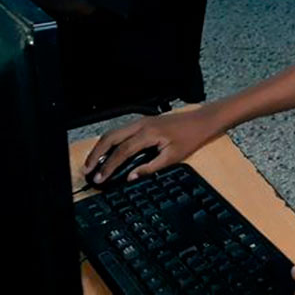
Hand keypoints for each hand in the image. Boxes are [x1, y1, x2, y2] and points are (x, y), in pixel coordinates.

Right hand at [82, 107, 220, 183]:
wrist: (202, 121)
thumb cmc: (190, 138)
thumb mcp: (173, 157)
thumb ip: (150, 168)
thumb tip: (130, 177)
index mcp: (148, 133)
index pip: (121, 151)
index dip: (108, 166)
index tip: (99, 179)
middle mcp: (141, 124)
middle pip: (110, 138)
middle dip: (96, 154)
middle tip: (87, 170)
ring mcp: (141, 121)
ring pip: (114, 132)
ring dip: (101, 147)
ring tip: (93, 163)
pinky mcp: (143, 121)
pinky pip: (121, 131)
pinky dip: (110, 141)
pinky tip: (107, 152)